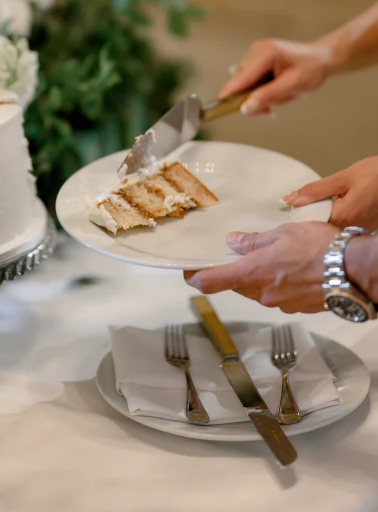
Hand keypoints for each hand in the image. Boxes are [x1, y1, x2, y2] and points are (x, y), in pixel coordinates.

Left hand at [185, 222, 339, 313]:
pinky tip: (293, 269)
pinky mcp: (297, 308)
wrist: (354, 271)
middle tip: (240, 253)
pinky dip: (279, 284)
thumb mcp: (282, 233)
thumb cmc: (320, 247)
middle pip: (236, 285)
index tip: (188, 272)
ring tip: (277, 256)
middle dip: (235, 272)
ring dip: (259, 277)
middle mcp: (262, 294)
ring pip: (258, 291)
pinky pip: (278, 296)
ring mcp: (280, 304)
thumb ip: (254, 242)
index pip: (211, 282)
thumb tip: (233, 243)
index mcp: (252, 273)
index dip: (195, 277)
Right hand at [219, 39, 333, 114]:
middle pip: (241, 84)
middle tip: (271, 110)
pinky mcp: (257, 61)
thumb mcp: (292, 85)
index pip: (240, 78)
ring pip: (246, 86)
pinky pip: (251, 82)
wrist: (323, 58)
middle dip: (255, 100)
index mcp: (265, 53)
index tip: (219, 109)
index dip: (229, 95)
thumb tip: (246, 107)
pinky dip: (263, 91)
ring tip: (283, 95)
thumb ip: (267, 96)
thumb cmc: (312, 68)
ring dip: (262, 96)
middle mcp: (257, 51)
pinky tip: (278, 90)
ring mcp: (255, 55)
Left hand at [284, 156, 377, 230]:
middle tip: (310, 199)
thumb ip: (315, 190)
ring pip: (330, 227)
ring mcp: (359, 230)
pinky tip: (341, 202)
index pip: (310, 224)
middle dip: (311, 214)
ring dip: (324, 214)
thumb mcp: (343, 178)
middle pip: (319, 228)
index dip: (299, 215)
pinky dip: (336, 214)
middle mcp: (351, 229)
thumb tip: (291, 199)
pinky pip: (342, 224)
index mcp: (343, 218)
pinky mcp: (364, 228)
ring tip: (333, 198)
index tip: (291, 206)